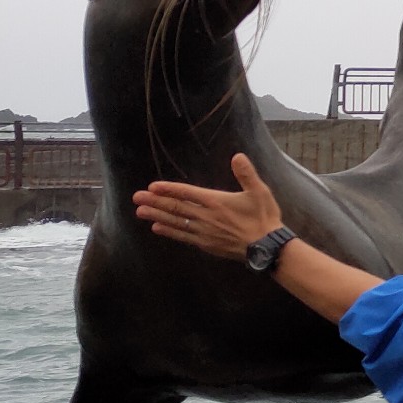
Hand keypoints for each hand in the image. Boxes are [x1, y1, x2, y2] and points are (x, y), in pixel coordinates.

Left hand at [134, 153, 284, 259]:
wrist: (266, 247)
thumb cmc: (263, 217)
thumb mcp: (259, 192)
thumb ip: (246, 174)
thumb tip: (237, 156)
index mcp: (216, 202)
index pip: (187, 193)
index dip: (169, 189)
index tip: (152, 187)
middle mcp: (206, 217)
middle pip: (176, 207)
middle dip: (156, 201)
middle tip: (137, 197)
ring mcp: (204, 232)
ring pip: (175, 222)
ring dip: (157, 216)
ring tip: (140, 212)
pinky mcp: (205, 244)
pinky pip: (182, 236)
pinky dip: (168, 231)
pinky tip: (157, 228)